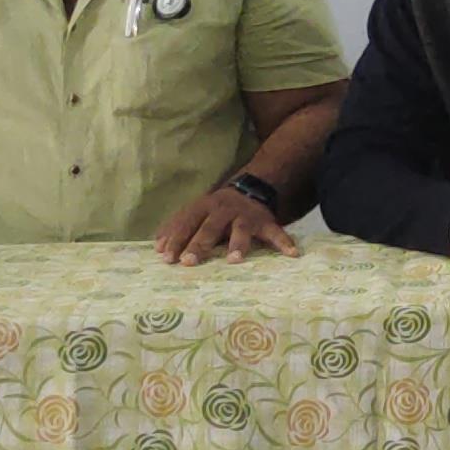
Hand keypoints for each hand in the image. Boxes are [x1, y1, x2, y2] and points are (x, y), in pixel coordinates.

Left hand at [157, 183, 298, 265]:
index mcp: (204, 207)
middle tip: (189, 261)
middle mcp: (224, 209)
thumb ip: (178, 227)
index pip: (186, 223)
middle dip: (199, 244)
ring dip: (238, 244)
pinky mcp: (266, 221)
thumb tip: (157, 247)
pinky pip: (276, 232)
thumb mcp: (196, 212)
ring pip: (241, 230)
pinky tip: (291, 254)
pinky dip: (284, 242)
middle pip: (209, 227)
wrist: (251, 188)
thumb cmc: (217, 210)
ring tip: (234, 260)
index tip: (167, 257)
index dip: (176, 239)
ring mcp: (246, 215)